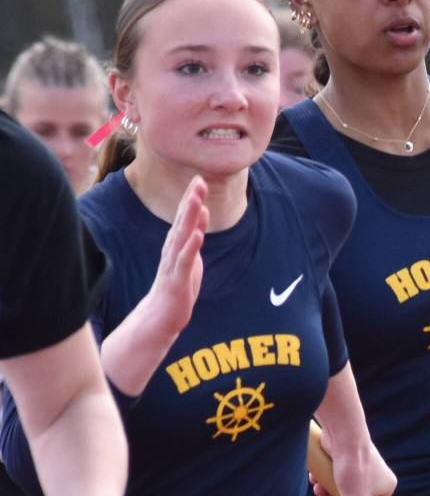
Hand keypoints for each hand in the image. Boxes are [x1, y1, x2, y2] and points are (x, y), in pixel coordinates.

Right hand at [143, 176, 208, 337]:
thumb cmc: (177, 284)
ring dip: (189, 218)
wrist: (161, 316)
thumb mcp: (190, 256)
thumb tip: (202, 212)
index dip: (191, 198)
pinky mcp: (177, 280)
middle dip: (190, 200)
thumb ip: (195, 234)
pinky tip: (198, 235)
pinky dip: (191, 247)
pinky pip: (184, 261)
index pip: (184, 217)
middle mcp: (172, 250)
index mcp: (176, 244)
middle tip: (199, 180)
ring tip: (197, 200)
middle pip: (182, 221)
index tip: (200, 178)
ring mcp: (173, 264)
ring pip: (182, 237)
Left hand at [311, 441, 396, 495]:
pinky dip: (322, 479)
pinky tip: (316, 478)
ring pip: (339, 488)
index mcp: (386, 485)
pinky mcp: (343, 458)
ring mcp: (358, 465)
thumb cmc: (355, 468)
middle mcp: (375, 474)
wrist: (343, 437)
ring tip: (319, 489)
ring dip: (325, 492)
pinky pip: (332, 475)